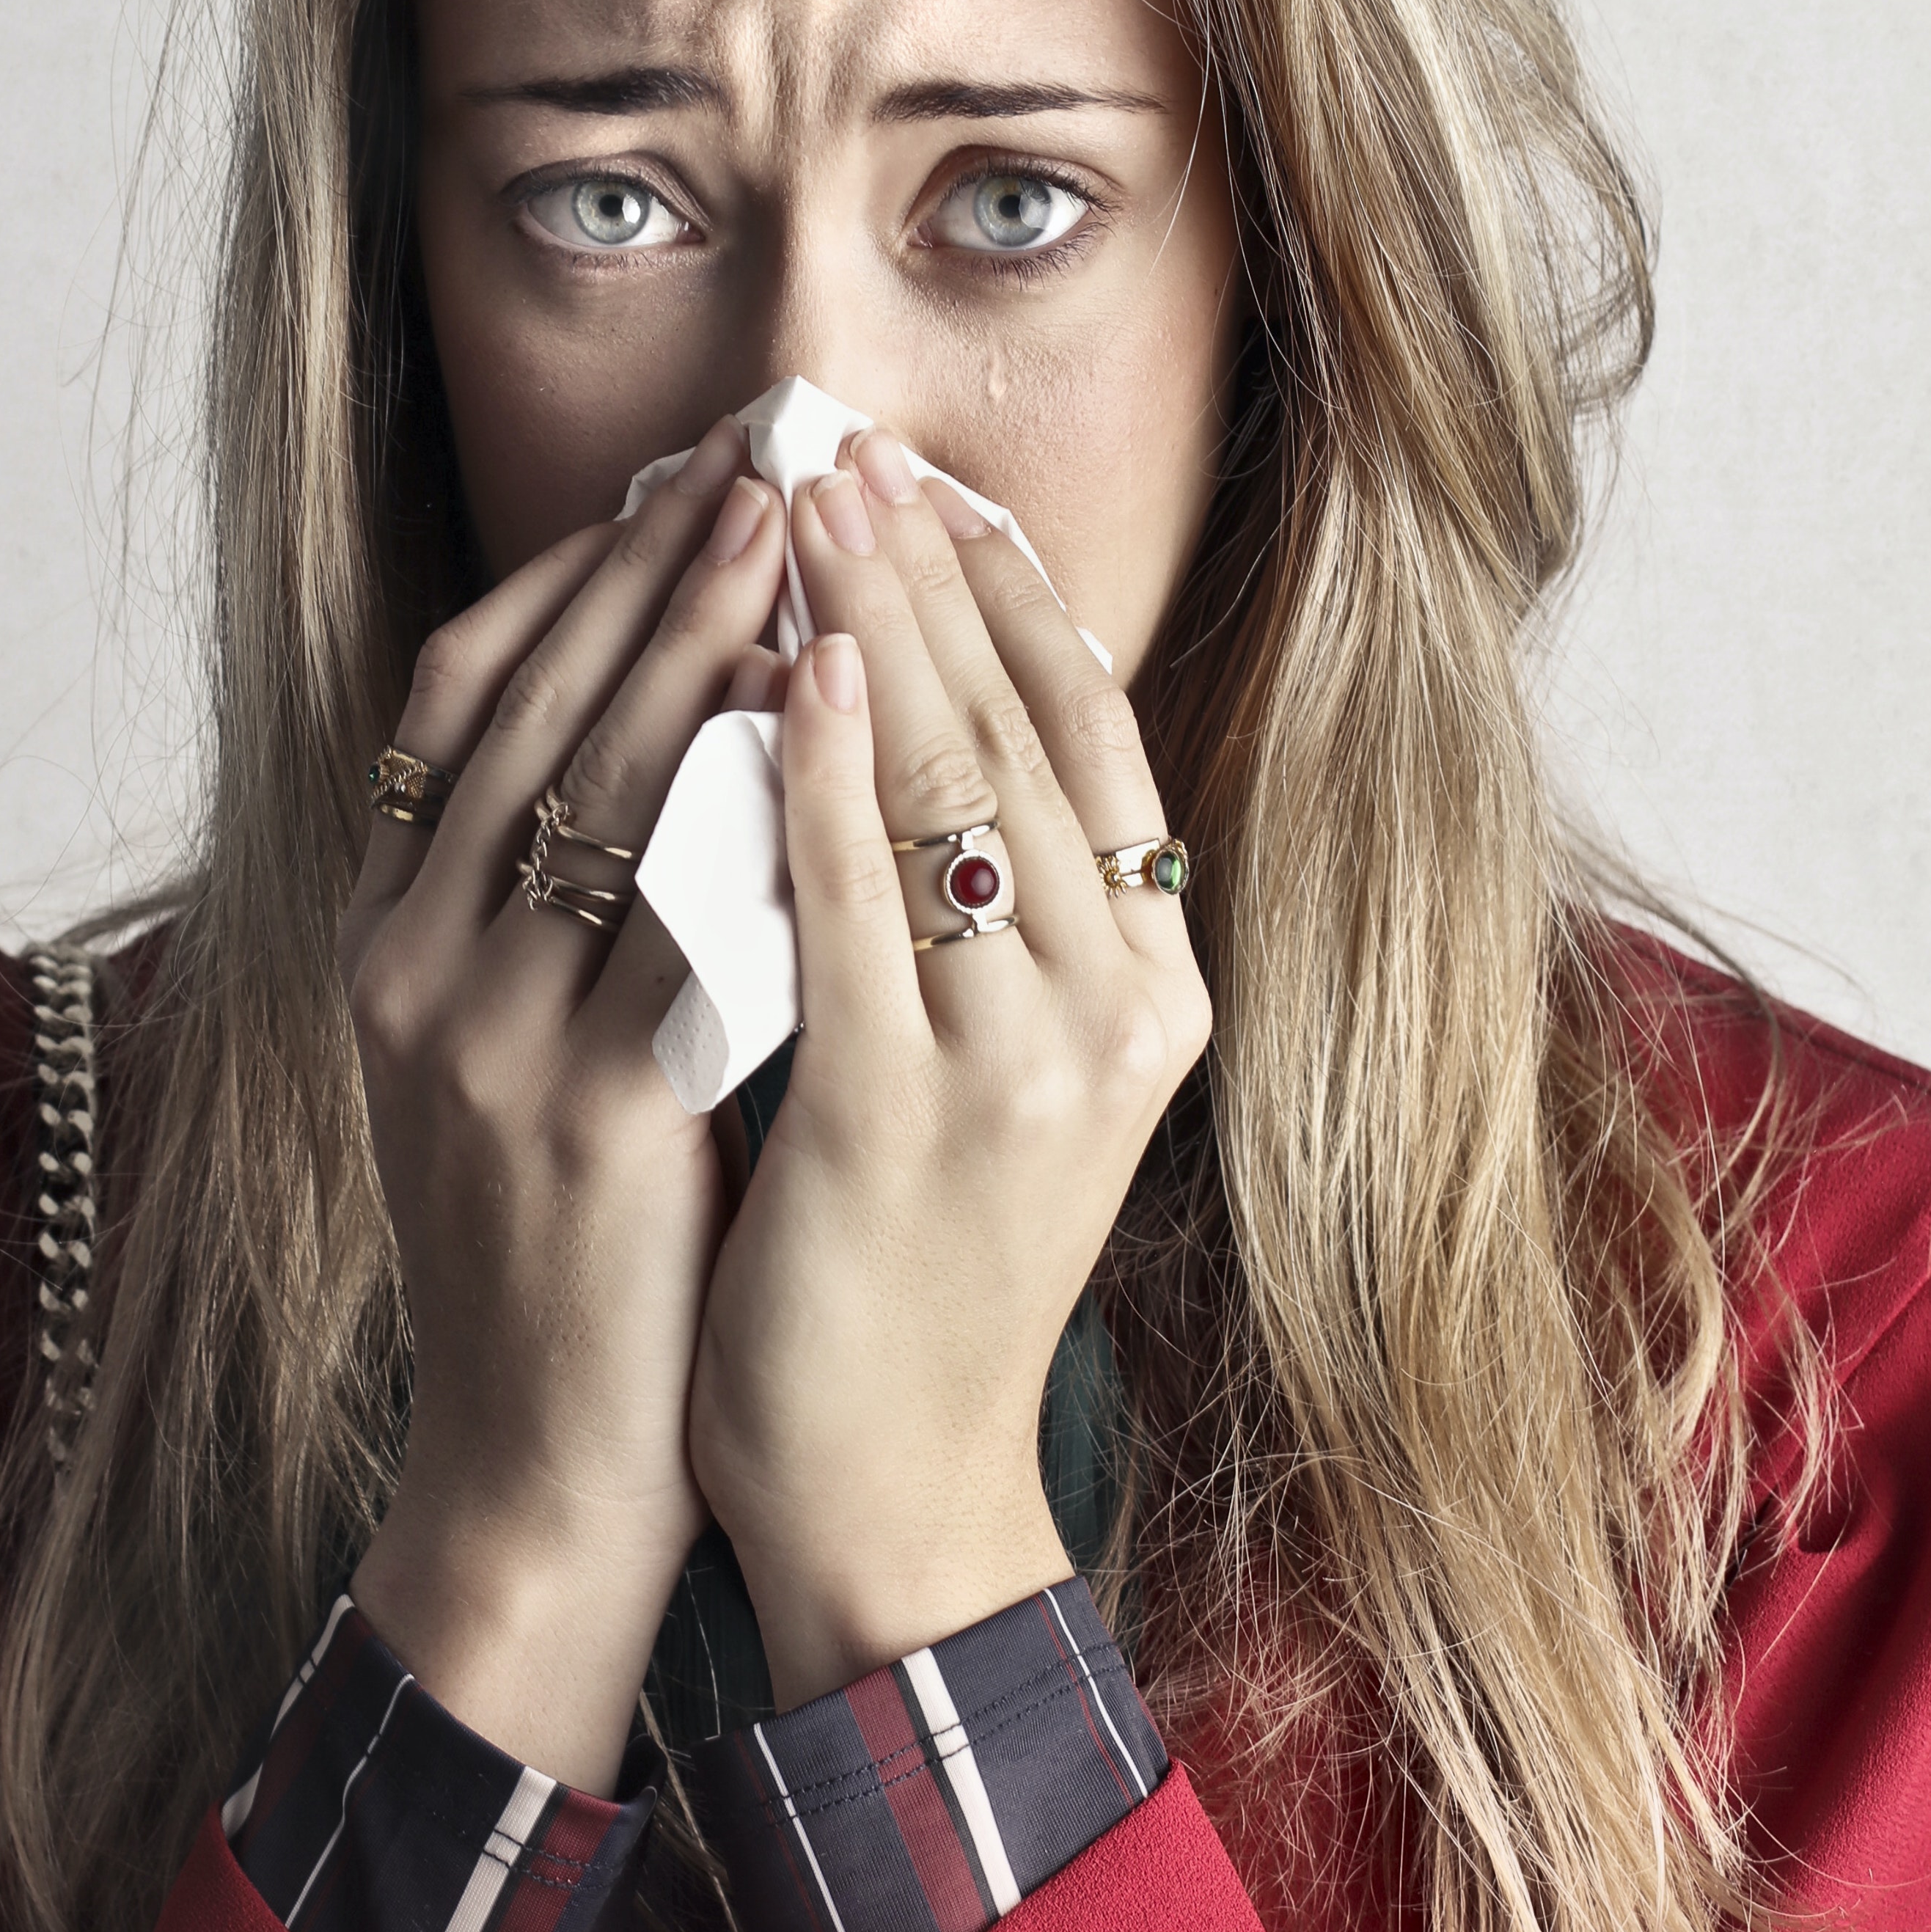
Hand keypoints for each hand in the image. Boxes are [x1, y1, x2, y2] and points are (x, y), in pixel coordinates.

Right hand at [340, 423, 787, 1792]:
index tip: (667, 478)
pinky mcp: (581, 1120)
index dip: (560, 580)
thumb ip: (564, 912)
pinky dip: (743, 806)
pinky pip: (672, 919)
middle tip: (756, 449)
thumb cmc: (573, 1262)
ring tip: (794, 526)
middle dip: (646, 569)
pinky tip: (822, 722)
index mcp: (385, 948)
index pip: (455, 704)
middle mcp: (405, 975)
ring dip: (696, 641)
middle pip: (526, 712)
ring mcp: (478, 1044)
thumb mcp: (525, 1055)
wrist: (545, 1478)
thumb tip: (674, 731)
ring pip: (591, 788)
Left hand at [687, 429, 1212, 1704]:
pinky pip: (860, 913)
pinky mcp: (908, 1125)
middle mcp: (1118, 1012)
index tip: (924, 475)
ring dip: (870, 627)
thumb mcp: (989, 1071)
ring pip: (952, 794)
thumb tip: (898, 718)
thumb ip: (972, 916)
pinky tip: (778, 677)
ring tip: (799, 499)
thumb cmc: (913, 1270)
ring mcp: (1025, 1070)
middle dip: (925, 570)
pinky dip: (823, 782)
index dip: (1008, 590)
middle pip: (1025, 732)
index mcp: (1151, 988)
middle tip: (839, 437)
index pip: (1090, 732)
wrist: (892, 1494)